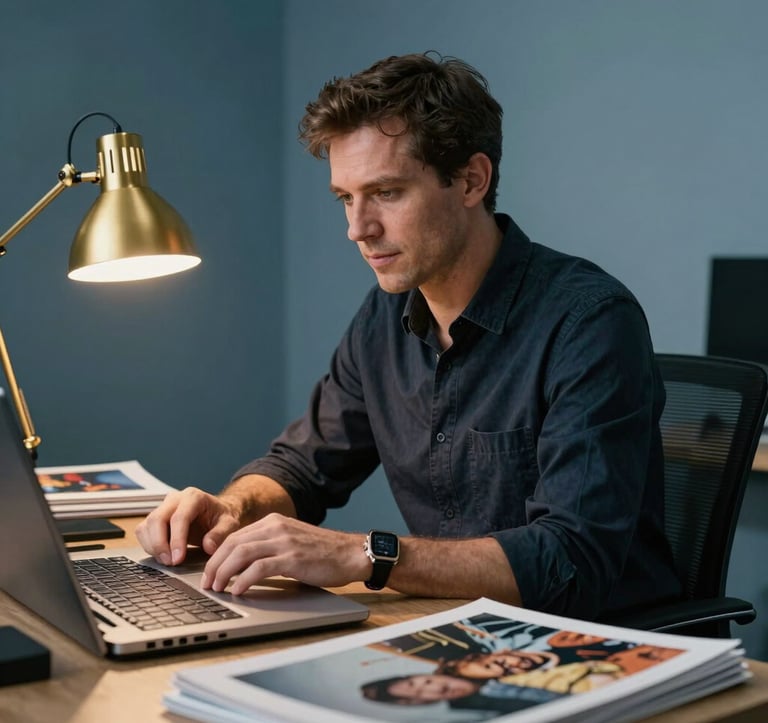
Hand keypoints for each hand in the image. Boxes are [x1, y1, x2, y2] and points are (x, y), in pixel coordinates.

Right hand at [135, 486, 240, 565]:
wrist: (216, 513)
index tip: (178, 558)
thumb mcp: (229, 524)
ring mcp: (163, 507)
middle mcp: (174, 499)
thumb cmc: (221, 517)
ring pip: (147, 525)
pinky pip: (143, 531)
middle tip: (170, 562)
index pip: (179, 517)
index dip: (176, 540)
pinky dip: (148, 546)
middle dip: (160, 544)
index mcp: (193, 497)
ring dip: (153, 546)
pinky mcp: (155, 518)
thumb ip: (220, 534)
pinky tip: (162, 556)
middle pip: (157, 519)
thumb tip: (208, 547)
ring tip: (168, 561)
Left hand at [201, 513, 367, 594]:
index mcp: (274, 521)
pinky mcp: (292, 558)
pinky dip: (243, 580)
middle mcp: (276, 527)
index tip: (209, 572)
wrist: (351, 553)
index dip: (217, 556)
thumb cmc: (323, 552)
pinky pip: (259, 568)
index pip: (234, 536)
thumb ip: (269, 545)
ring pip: (241, 554)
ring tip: (218, 588)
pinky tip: (238, 590)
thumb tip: (242, 564)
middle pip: (233, 544)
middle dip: (214, 565)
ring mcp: (284, 542)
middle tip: (207, 583)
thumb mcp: (292, 540)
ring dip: (224, 573)